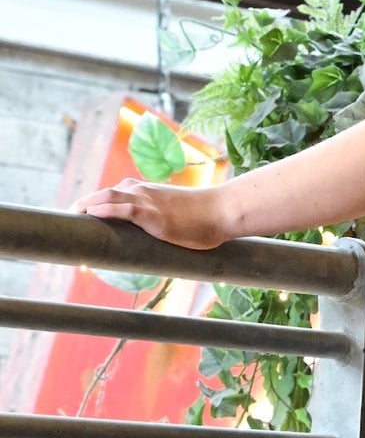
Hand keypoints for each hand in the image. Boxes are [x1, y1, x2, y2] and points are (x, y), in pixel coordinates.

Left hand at [78, 177, 232, 250]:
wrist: (221, 211)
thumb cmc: (203, 219)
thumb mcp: (172, 217)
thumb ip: (156, 224)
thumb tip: (150, 246)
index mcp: (142, 192)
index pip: (109, 196)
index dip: (91, 207)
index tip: (79, 222)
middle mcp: (140, 191)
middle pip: (101, 196)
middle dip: (82, 208)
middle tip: (69, 225)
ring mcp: (146, 201)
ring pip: (107, 198)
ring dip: (86, 208)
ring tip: (72, 220)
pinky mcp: (153, 214)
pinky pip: (123, 209)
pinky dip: (105, 211)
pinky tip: (91, 215)